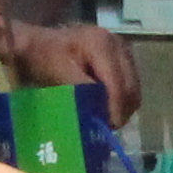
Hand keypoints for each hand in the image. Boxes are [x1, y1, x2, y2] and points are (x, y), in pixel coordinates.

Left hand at [9, 17, 146, 126]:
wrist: (40, 44)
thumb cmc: (45, 57)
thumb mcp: (58, 72)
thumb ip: (80, 89)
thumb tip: (99, 112)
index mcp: (102, 44)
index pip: (117, 83)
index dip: (115, 108)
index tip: (108, 128)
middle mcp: (118, 45)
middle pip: (130, 86)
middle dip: (121, 110)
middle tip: (106, 128)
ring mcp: (123, 51)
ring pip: (133, 88)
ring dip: (122, 107)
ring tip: (106, 120)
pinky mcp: (124, 59)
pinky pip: (130, 85)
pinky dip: (121, 100)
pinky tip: (106, 108)